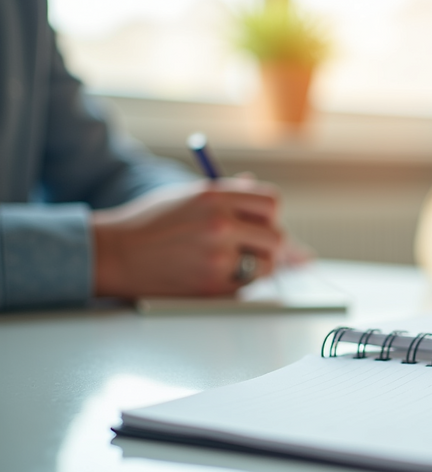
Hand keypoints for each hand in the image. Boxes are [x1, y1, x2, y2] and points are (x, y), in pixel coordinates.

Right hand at [92, 177, 282, 297]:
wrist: (114, 254)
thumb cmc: (150, 223)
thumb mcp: (187, 196)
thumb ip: (226, 193)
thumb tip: (255, 185)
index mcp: (215, 196)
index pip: (271, 203)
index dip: (270, 215)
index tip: (260, 222)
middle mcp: (220, 224)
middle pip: (277, 237)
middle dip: (269, 244)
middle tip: (255, 248)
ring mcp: (217, 257)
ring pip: (267, 266)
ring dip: (258, 266)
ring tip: (236, 262)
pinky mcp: (212, 286)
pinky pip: (247, 286)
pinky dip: (240, 282)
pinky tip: (219, 274)